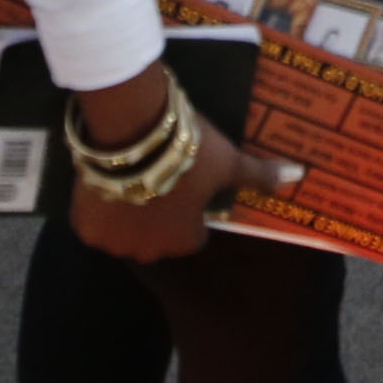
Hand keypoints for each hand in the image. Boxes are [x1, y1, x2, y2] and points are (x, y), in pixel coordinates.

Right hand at [63, 70, 307, 264]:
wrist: (131, 131)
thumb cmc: (188, 151)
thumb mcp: (227, 161)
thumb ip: (258, 175)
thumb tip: (298, 177)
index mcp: (184, 241)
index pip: (192, 234)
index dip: (191, 208)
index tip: (187, 185)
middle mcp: (149, 251)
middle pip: (156, 235)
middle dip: (158, 212)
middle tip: (159, 175)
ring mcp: (113, 242)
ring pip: (124, 230)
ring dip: (128, 210)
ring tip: (132, 174)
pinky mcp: (84, 226)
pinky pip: (94, 221)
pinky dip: (98, 205)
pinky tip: (108, 180)